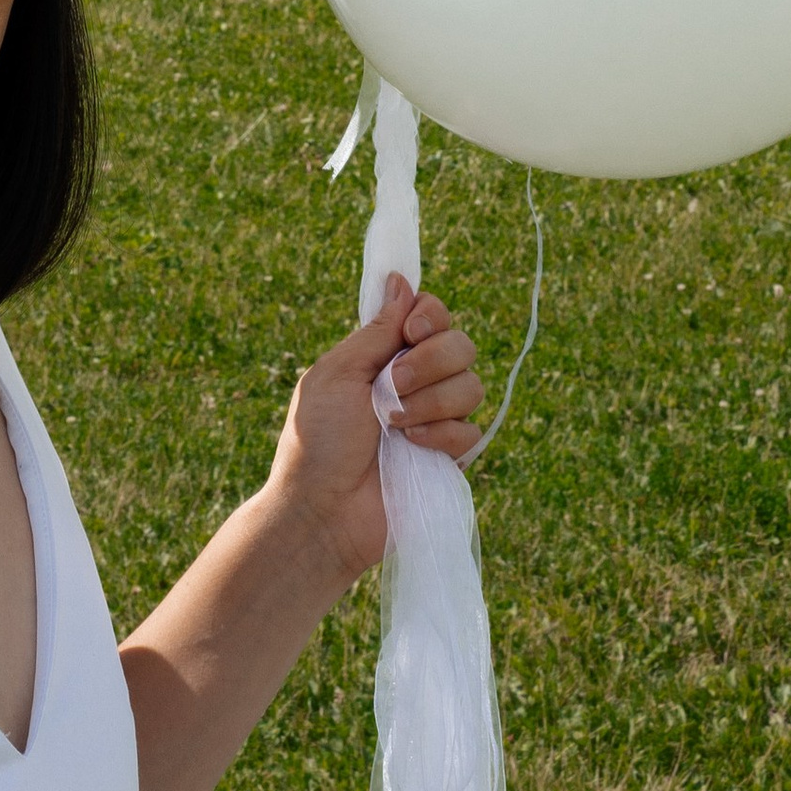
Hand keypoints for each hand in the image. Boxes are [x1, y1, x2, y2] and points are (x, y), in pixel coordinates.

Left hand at [264, 275, 483, 591]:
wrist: (324, 509)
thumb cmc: (318, 440)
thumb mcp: (337, 373)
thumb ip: (376, 331)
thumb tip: (401, 280)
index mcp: (386, 355)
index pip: (432, 314)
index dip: (430, 316)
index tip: (410, 332)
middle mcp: (417, 381)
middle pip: (461, 343)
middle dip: (429, 362)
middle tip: (392, 386)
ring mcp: (436, 419)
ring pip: (472, 385)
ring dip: (430, 401)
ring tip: (394, 425)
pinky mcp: (450, 457)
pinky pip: (472, 430)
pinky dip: (440, 436)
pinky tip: (410, 448)